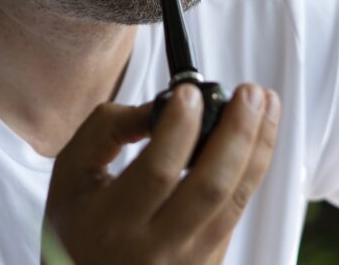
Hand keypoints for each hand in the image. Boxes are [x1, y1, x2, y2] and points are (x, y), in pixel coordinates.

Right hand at [43, 83, 279, 263]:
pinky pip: (236, 214)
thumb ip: (108, 129)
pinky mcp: (209, 264)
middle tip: (249, 92)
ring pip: (234, 201)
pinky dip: (250, 171)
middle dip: (236, 132)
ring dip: (257, 147)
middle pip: (209, 186)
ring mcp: (188, 263)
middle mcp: (155, 250)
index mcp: (112, 225)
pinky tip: (257, 138)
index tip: (192, 91)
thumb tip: (164, 104)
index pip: (157, 171)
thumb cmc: (78, 222)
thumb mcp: (73, 173)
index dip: (179, 127)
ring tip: (266, 103)